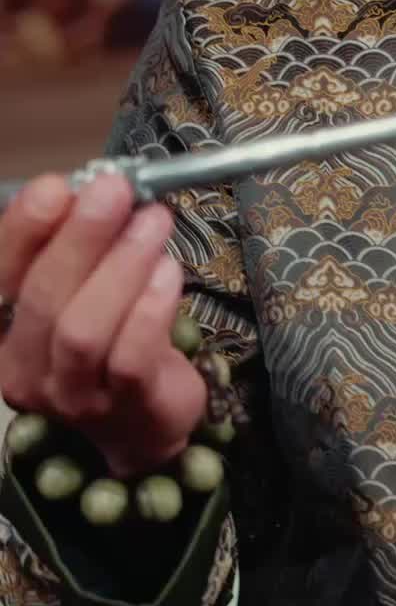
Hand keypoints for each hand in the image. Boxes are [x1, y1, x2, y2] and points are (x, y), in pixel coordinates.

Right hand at [0, 172, 206, 476]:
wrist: (145, 418)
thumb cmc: (109, 336)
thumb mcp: (81, 286)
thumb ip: (74, 243)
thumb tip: (87, 187)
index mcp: (1, 330)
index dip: (22, 230)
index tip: (57, 186)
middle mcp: (22, 368)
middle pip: (41, 298)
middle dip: (82, 236)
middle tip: (117, 190)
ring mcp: (70, 396)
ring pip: (82, 329)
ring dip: (121, 265)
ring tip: (153, 222)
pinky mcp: (123, 407)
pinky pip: (129, 356)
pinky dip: (150, 306)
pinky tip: (170, 270)